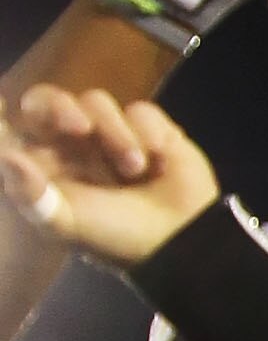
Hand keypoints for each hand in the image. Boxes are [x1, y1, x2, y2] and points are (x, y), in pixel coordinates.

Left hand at [0, 85, 219, 266]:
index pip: (11, 128)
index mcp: (44, 164)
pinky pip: (140, 110)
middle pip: (49, 99)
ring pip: (96, 101)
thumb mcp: (65, 223)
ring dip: (116, 134)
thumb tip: (6, 158)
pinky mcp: (149, 128)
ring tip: (134, 169)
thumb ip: (30, 194)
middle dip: (61, 108)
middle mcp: (70, 143)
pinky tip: (158, 161)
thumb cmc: (114, 236)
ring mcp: (109, 133)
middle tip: (80, 127)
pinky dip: (149, 134)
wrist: (179, 241)